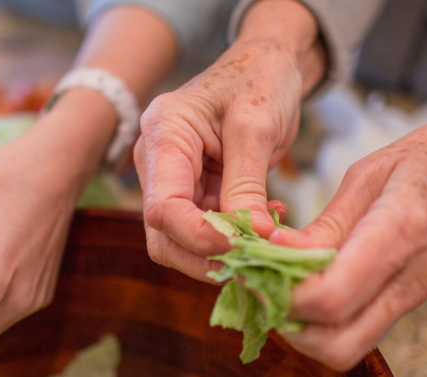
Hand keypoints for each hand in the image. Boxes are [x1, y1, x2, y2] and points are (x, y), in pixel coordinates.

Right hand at [135, 0, 324, 280]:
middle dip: (207, 257)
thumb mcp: (256, 127)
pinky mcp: (196, 194)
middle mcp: (158, 164)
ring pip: (183, 242)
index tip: (241, 247)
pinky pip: (207, 232)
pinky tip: (268, 225)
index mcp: (163, 137)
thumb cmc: (259, 79)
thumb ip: (247, 185)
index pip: (162, 207)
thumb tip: (254, 238)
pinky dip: (236, 239)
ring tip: (267, 242)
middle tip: (256, 261)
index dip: (198, 236)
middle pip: (164, 235)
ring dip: (224, 254)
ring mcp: (174, 182)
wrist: (268, 64)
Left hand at [273, 93, 426, 369]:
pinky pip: (358, 331)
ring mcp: (409, 299)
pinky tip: (307, 286)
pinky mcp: (406, 302)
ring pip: (346, 348)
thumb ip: (325, 222)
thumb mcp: (370, 173)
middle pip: (336, 346)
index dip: (283, 294)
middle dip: (288, 326)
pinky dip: (323, 322)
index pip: (330, 298)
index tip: (256, 269)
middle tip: (264, 288)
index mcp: (396, 236)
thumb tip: (277, 251)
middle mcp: (405, 282)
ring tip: (281, 288)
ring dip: (303, 330)